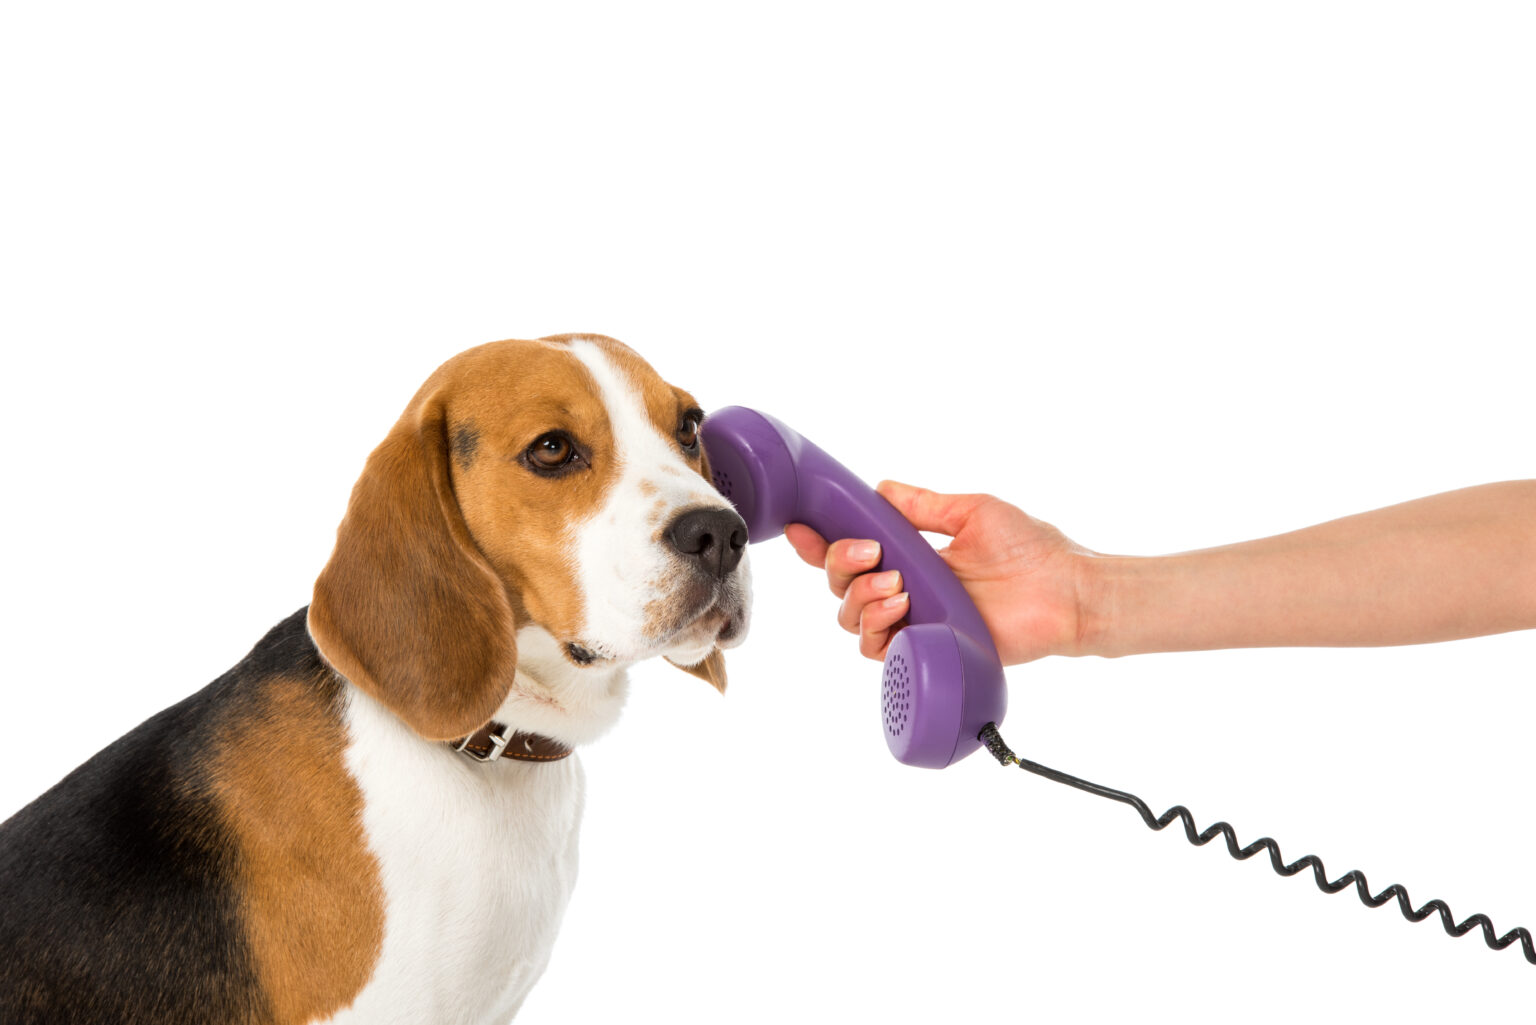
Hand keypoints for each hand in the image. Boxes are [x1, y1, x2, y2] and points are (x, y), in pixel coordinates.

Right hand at [784, 480, 1093, 665]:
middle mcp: (905, 588)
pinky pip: (877, 649)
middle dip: (841, 565)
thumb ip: (924, 505)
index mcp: (911, 554)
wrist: (1066, 592)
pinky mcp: (926, 649)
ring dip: (861, 598)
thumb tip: (881, 487)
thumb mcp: (973, 512)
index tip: (802, 526)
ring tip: (897, 585)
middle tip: (873, 553)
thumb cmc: (1031, 551)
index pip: (852, 551)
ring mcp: (913, 621)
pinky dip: (878, 627)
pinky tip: (902, 608)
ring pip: (850, 618)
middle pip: (839, 585)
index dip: (819, 542)